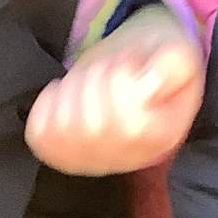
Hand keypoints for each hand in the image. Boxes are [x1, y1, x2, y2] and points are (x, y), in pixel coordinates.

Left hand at [26, 6, 203, 175]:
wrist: (136, 82)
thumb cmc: (154, 66)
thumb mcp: (177, 55)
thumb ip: (174, 63)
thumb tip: (151, 83)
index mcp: (162, 140)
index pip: (127, 123)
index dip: (119, 79)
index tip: (129, 63)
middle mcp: (127, 160)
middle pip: (92, 126)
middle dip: (94, 79)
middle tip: (107, 68)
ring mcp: (92, 163)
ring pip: (64, 129)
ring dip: (72, 88)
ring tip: (88, 81)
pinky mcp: (63, 156)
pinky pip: (40, 133)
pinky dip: (46, 105)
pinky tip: (66, 96)